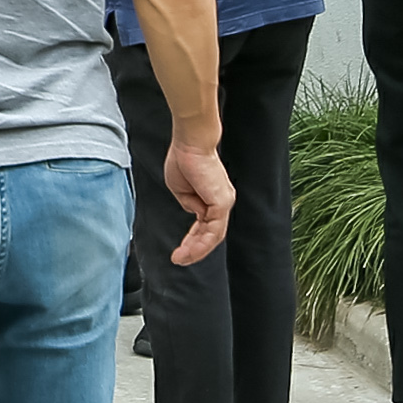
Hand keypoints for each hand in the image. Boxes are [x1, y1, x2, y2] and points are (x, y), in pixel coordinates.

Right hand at [161, 142, 235, 266]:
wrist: (190, 143)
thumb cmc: (184, 158)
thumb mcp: (180, 189)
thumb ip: (187, 202)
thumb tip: (192, 211)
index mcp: (212, 197)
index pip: (205, 226)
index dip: (192, 240)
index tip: (179, 252)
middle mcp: (221, 201)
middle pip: (211, 234)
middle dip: (194, 249)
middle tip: (179, 259)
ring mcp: (224, 202)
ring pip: (213, 235)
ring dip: (196, 250)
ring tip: (180, 259)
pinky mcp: (221, 203)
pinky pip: (213, 230)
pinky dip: (201, 242)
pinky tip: (188, 249)